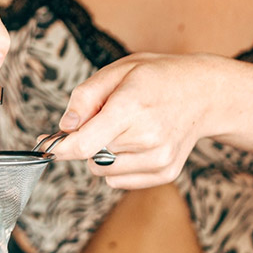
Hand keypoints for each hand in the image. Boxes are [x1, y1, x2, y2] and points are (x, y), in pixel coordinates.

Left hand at [48, 53, 223, 188]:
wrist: (204, 94)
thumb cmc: (157, 78)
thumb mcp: (118, 70)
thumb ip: (85, 97)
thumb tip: (64, 127)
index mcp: (132, 107)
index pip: (85, 144)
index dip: (61, 148)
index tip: (48, 146)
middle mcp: (148, 137)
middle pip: (90, 156)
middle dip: (89, 140)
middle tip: (109, 118)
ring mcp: (159, 159)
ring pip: (103, 171)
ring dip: (103, 155)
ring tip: (127, 129)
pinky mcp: (165, 173)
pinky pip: (119, 181)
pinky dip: (118, 166)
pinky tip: (137, 144)